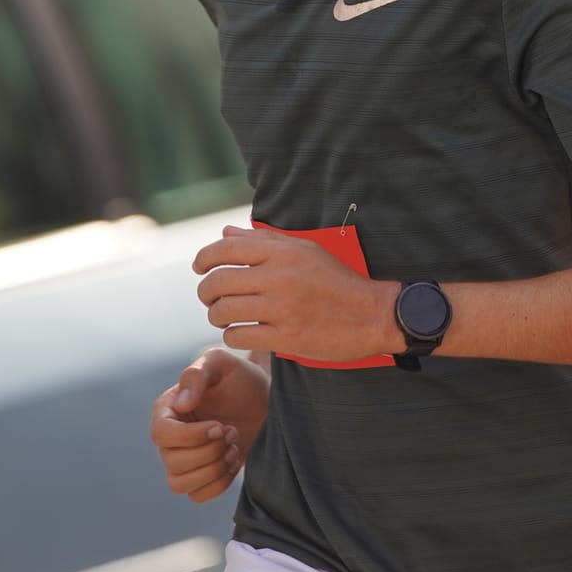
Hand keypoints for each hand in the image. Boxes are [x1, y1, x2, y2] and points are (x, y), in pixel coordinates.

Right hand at [151, 346, 268, 502]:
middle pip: (172, 461)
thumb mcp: (221, 363)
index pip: (161, 434)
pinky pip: (197, 495)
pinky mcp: (202, 476)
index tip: (220, 425)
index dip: (190, 436)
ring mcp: (184, 459)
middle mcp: (170, 437)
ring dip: (213, 470)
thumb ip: (197, 374)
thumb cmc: (241, 378)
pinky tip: (234, 461)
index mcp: (168, 409)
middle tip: (231, 431)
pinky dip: (219, 484)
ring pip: (180, 484)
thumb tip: (182, 404)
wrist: (265, 400)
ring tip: (233, 447)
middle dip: (209, 451)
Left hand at [193, 225, 397, 361]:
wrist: (372, 315)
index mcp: (284, 252)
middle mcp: (280, 278)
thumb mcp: (306, 250)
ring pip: (224, 311)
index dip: (204, 258)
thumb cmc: (337, 280)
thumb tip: (225, 233)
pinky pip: (240, 336)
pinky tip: (240, 333)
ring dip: (216, 315)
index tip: (199, 267)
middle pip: (219, 282)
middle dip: (206, 291)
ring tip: (225, 316)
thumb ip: (264, 241)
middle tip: (210, 297)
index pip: (226, 249)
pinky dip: (232, 335)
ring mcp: (282, 309)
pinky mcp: (286, 338)